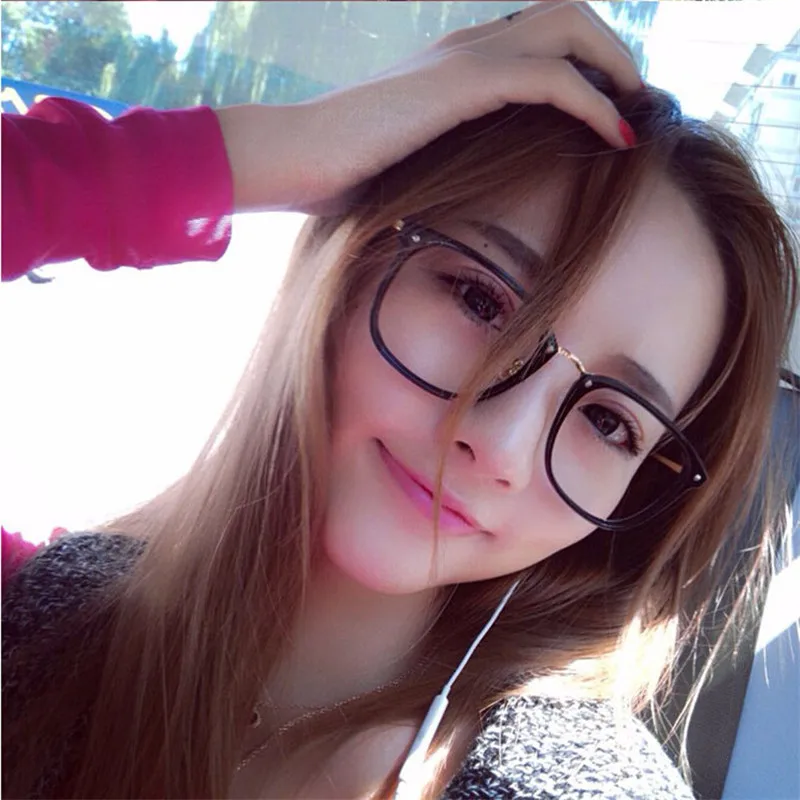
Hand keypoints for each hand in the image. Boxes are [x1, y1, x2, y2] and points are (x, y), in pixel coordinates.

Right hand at [215, 1, 640, 214]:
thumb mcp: (405, 157)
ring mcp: (466, 58)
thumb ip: (443, 154)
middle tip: (637, 105)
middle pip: (568, 16)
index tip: (611, 107)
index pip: (539, 35)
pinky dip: (594, 102)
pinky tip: (615, 136)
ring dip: (617, 69)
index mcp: (455, 62)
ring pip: (571, 31)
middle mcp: (468, 45)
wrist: (295, 155)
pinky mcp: (463, 84)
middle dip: (614, 54)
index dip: (585, 60)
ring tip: (638, 114)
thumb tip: (465, 187)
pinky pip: (552, 78)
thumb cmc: (339, 168)